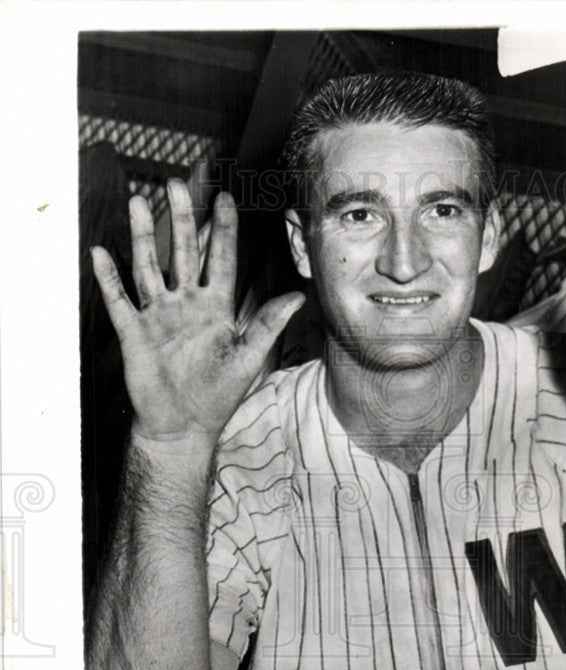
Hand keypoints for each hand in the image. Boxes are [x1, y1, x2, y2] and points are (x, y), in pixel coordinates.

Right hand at [91, 178, 303, 444]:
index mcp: (217, 308)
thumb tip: (299, 297)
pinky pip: (119, 300)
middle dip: (181, 218)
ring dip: (144, 236)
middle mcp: (187, 305)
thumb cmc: (218, 396)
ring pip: (149, 267)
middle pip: (183, 253)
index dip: (222, 229)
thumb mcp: (248, 358)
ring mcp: (159, 316)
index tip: (225, 198)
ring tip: (139, 202)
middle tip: (177, 184)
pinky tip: (102, 253)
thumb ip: (269, 325)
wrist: (183, 426)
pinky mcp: (134, 332)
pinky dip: (109, 277)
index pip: (221, 259)